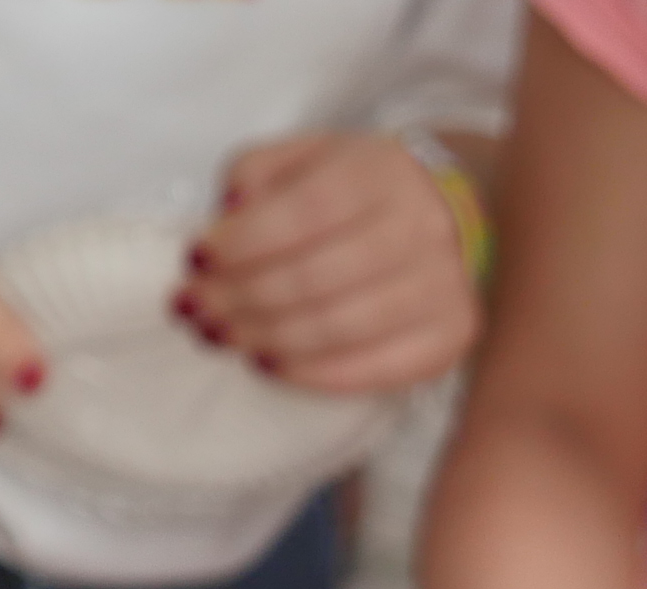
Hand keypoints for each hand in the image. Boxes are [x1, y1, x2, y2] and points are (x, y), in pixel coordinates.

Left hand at [177, 133, 480, 394]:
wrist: (452, 215)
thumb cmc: (361, 190)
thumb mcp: (307, 156)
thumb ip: (256, 172)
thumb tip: (226, 217)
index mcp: (381, 174)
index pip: (303, 212)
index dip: (241, 242)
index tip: (195, 259)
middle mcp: (421, 230)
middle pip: (313, 278)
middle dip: (238, 298)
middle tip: (193, 308)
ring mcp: (443, 289)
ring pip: (337, 328)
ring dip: (264, 338)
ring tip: (220, 335)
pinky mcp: (451, 338)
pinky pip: (374, 370)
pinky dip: (310, 374)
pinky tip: (269, 362)